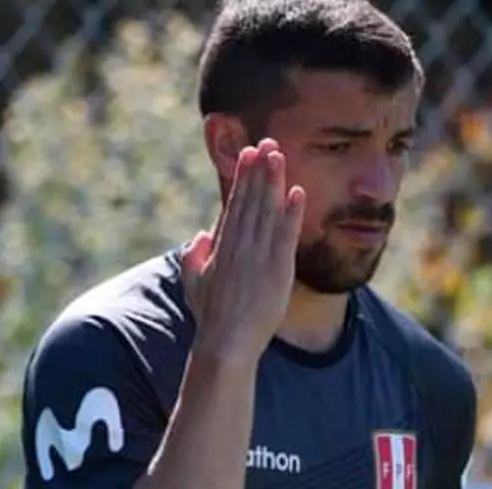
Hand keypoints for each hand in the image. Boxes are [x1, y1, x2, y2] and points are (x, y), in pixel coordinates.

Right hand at [180, 138, 305, 359]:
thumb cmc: (210, 317)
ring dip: (275, 182)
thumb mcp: (193, 283)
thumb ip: (194, 257)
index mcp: (221, 246)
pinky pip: (287, 235)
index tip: (248, 155)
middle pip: (252, 200)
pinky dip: (292, 213)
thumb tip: (200, 236)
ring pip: (268, 211)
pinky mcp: (277, 270)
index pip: (234, 204)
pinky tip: (298, 192)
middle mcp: (239, 246)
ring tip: (280, 156)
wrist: (226, 342)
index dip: (242, 178)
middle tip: (267, 142)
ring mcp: (259, 257)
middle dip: (259, 170)